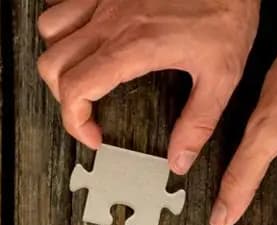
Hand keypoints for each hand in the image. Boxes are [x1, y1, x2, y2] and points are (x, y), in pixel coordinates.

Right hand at [34, 0, 258, 173]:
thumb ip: (198, 123)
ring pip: (50, 30)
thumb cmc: (226, 9)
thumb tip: (181, 157)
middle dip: (63, 96)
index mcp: (133, 47)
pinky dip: (63, 21)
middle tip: (87, 108)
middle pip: (53, 65)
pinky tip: (81, 34)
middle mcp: (112, 21)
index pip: (75, 91)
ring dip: (59, 55)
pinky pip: (63, 1)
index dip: (75, 123)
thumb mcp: (222, 75)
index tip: (94, 134)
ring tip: (80, 71)